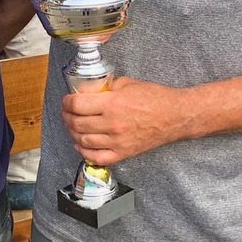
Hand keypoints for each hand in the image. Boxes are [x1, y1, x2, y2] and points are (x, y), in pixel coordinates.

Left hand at [61, 77, 183, 165]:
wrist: (175, 116)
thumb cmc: (154, 97)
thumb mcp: (127, 83)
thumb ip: (106, 87)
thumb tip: (89, 90)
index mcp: (112, 104)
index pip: (77, 105)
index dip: (66, 102)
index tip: (66, 100)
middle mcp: (112, 124)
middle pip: (76, 123)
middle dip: (66, 116)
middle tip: (66, 112)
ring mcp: (117, 141)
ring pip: (83, 140)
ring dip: (72, 133)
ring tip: (72, 126)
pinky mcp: (123, 153)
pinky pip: (97, 157)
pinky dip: (84, 152)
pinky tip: (80, 145)